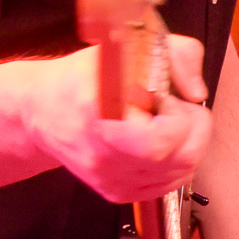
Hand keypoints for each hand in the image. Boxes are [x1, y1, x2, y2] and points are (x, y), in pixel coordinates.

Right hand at [22, 35, 211, 203]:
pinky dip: (176, 161)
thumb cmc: (82, 78)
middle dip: (193, 127)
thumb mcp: (127, 45)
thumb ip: (176, 54)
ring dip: (187, 143)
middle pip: (182, 159)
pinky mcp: (118, 193)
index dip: (175, 117)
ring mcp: (112, 181)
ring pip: (182, 173)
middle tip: (174, 107)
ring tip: (164, 121)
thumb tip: (197, 92)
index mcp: (101, 122)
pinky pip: (169, 184)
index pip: (158, 142)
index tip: (164, 97)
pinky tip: (158, 140)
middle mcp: (105, 159)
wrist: (41, 111)